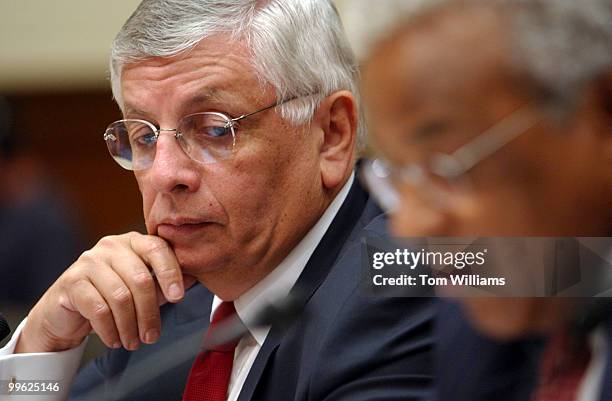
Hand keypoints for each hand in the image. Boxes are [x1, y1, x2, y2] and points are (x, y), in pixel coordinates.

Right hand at [15, 232, 196, 352]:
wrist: (68, 310)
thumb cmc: (113, 295)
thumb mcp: (143, 289)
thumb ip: (165, 283)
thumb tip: (194, 278)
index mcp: (133, 241)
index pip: (157, 248)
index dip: (171, 273)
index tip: (179, 298)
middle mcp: (110, 246)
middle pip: (140, 279)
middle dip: (149, 313)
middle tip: (152, 336)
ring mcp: (89, 261)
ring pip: (120, 297)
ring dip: (130, 326)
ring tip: (133, 342)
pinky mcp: (72, 282)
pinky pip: (98, 309)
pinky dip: (110, 329)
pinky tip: (115, 339)